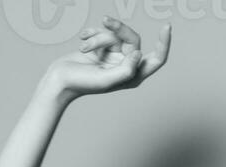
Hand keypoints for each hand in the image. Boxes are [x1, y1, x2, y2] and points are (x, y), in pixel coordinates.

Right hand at [38, 16, 171, 101]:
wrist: (58, 80)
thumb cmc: (81, 83)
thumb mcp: (106, 80)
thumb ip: (125, 70)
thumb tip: (138, 54)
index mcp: (132, 78)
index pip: (156, 60)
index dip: (163, 44)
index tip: (166, 26)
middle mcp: (125, 66)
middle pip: (133, 40)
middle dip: (119, 31)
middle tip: (107, 23)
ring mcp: (114, 57)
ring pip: (116, 35)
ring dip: (99, 37)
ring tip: (84, 47)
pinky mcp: (103, 48)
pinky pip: (105, 32)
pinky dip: (93, 34)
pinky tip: (82, 40)